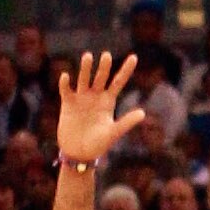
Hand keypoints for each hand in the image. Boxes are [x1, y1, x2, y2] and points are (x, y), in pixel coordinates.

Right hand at [56, 49, 146, 171]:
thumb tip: (143, 113)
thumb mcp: (113, 133)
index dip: (126, 70)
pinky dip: (65, 84)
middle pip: (100, 78)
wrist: (79, 154)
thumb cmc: (98, 145)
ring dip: (85, 69)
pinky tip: (66, 77)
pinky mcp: (68, 104)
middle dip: (103, 67)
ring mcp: (81, 99)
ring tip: (88, 56)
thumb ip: (126, 122)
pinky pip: (67, 90)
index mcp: (109, 102)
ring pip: (84, 79)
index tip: (134, 57)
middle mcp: (95, 97)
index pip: (118, 82)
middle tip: (107, 55)